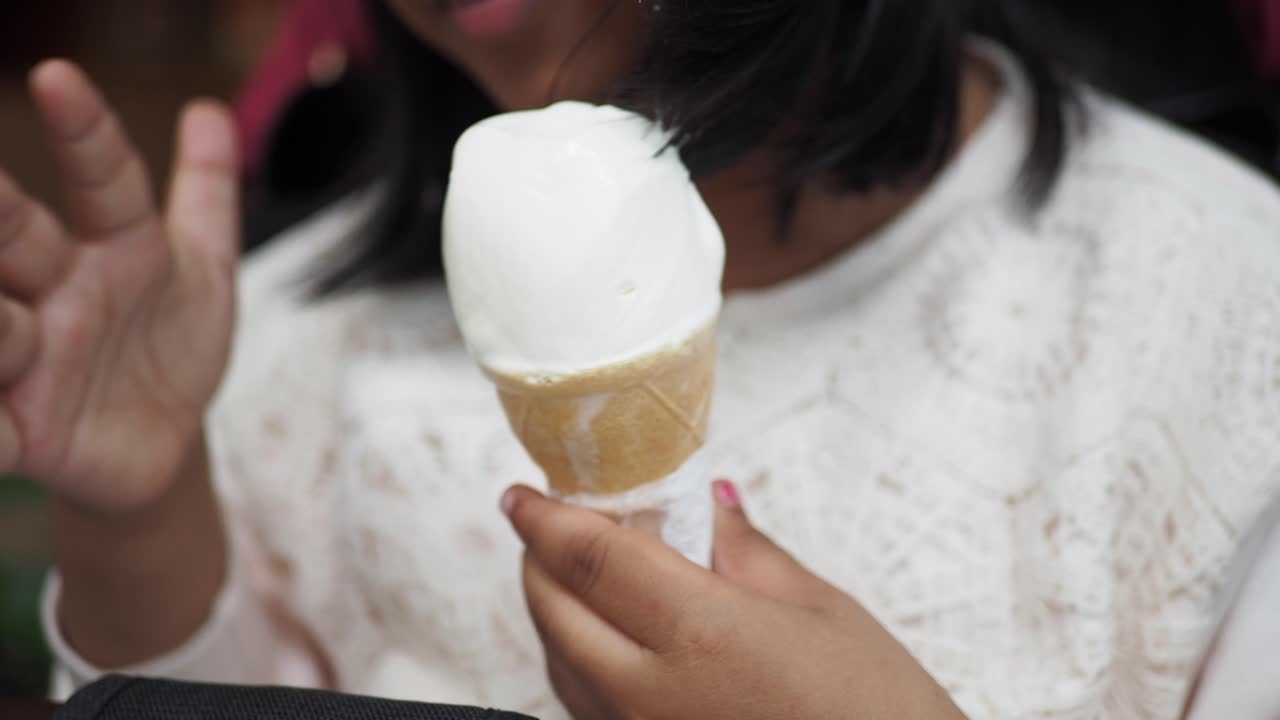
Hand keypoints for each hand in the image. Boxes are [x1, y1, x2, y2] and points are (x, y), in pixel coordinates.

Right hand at [0, 60, 238, 513]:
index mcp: (113, 249)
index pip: (103, 181)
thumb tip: (209, 111)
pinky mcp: (17, 431)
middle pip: (18, 240)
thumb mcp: (204, 273)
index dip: (86, 133)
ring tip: (5, 319)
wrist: (163, 441)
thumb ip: (205, 197)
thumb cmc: (168, 344)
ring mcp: (32, 359)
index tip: (59, 78)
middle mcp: (56, 293)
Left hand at [502, 481, 967, 719]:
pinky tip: (610, 636)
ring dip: (556, 609)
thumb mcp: (818, 608)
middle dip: (540, 558)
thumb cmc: (877, 710)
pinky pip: (584, 705)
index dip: (546, 517)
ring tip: (582, 571)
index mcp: (700, 635)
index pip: (589, 559)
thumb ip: (739, 549)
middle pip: (555, 611)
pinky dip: (579, 659)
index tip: (522, 494)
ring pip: (560, 662)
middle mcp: (650, 697)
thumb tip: (702, 500)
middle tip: (554, 522)